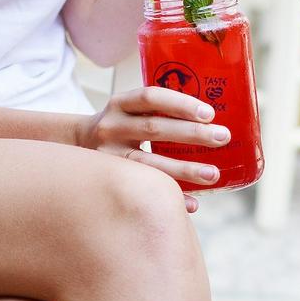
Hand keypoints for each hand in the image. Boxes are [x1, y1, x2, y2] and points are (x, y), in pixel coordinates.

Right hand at [75, 87, 230, 212]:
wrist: (76, 146)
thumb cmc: (122, 127)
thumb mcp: (131, 110)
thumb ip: (161, 112)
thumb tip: (214, 121)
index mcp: (121, 103)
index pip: (151, 97)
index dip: (180, 103)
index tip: (209, 113)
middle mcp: (112, 126)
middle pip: (154, 128)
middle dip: (192, 134)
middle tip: (223, 137)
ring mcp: (107, 155)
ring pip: (148, 163)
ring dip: (184, 170)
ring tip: (214, 174)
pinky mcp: (108, 180)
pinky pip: (143, 190)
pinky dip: (170, 196)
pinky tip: (192, 203)